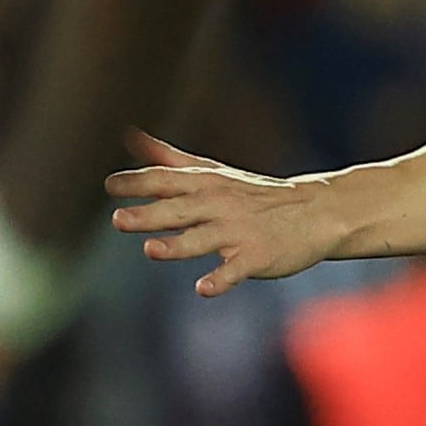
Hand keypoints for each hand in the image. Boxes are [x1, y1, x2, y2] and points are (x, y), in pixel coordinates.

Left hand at [106, 131, 337, 296]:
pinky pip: (235, 270)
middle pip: (179, 209)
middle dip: (149, 214)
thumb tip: (131, 137)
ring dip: (177, 245)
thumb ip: (169, 159)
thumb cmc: (254, 194)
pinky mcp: (256, 256)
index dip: (137, 183)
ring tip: (151, 250)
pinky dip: (220, 279)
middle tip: (117, 220)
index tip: (109, 187)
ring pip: (203, 238)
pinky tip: (203, 288)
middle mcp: (219, 204)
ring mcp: (238, 231)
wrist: (316, 211)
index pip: (166, 180)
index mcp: (206, 184)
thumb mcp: (212, 171)